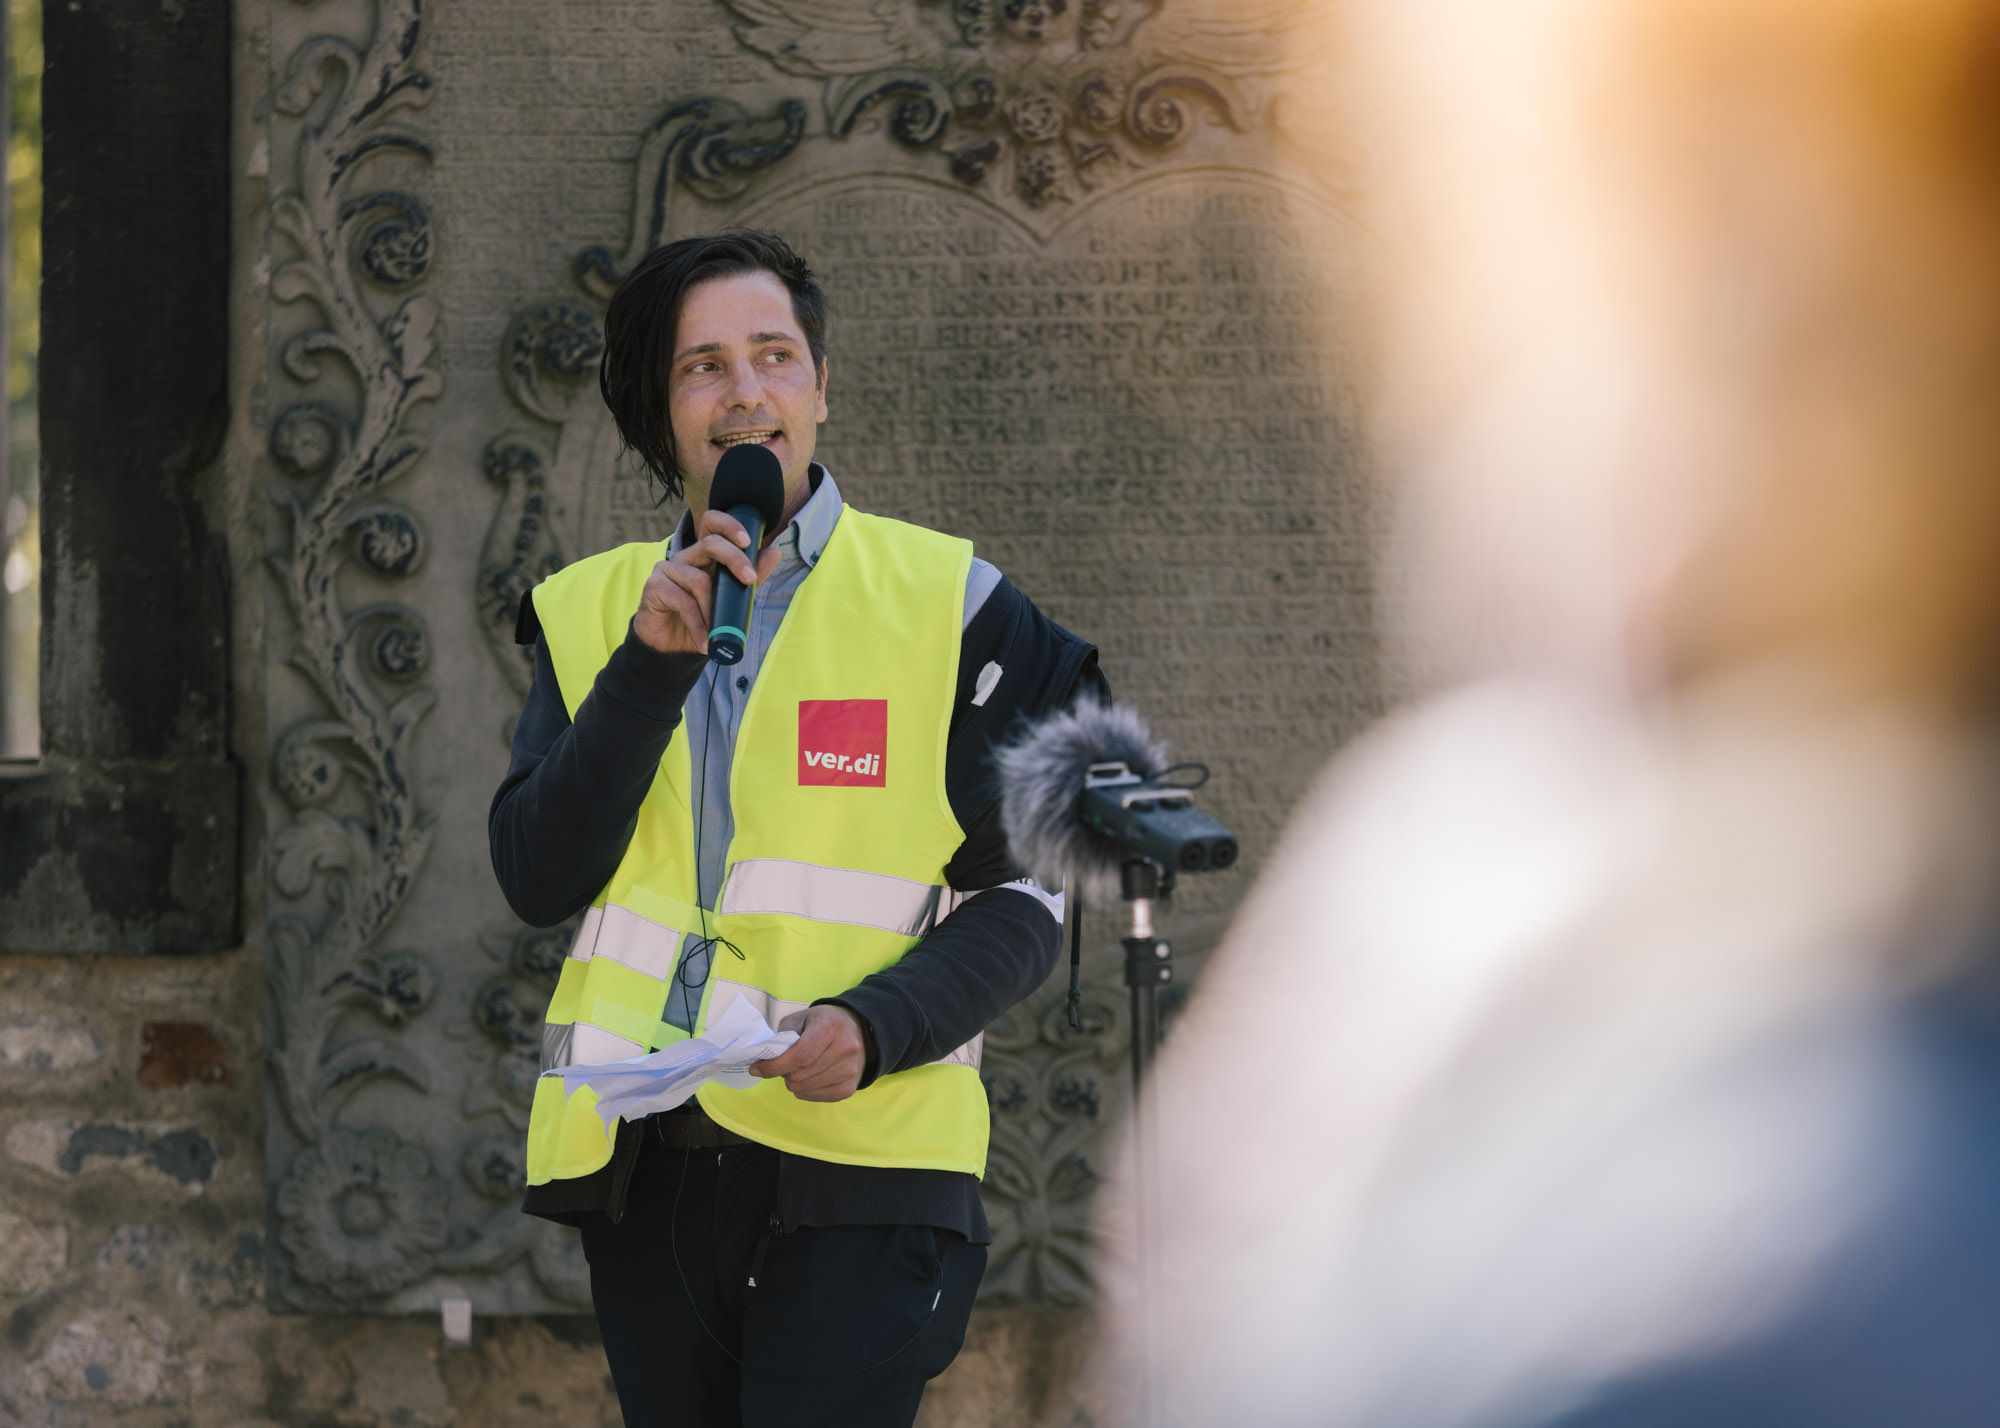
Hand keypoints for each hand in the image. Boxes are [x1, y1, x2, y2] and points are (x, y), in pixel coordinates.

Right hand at [631, 507, 781, 654]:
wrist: (672, 647)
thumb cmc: (701, 619)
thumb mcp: (730, 598)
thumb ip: (750, 577)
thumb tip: (774, 553)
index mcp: (703, 555)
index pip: (712, 524)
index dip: (729, 525)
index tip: (748, 542)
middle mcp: (685, 557)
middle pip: (710, 544)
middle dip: (735, 559)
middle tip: (750, 580)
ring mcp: (667, 569)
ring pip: (699, 579)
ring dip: (713, 609)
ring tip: (719, 632)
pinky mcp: (654, 586)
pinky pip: (683, 601)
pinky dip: (697, 623)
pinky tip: (703, 639)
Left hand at [749, 1005, 867, 1101]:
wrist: (856, 1030)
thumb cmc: (822, 1023)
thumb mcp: (800, 1019)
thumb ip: (782, 1038)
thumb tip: (761, 1065)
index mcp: (831, 1026)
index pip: (800, 1055)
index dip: (774, 1066)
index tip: (757, 1068)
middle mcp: (846, 1048)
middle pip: (800, 1074)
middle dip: (783, 1073)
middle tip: (784, 1064)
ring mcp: (850, 1070)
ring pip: (805, 1088)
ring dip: (793, 1082)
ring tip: (798, 1069)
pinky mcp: (850, 1088)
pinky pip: (816, 1097)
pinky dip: (804, 1091)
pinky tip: (808, 1078)